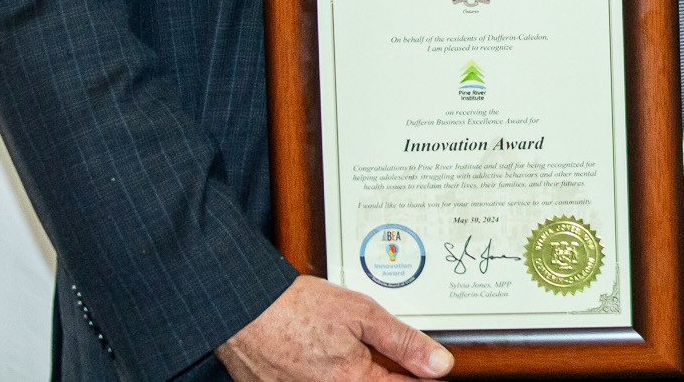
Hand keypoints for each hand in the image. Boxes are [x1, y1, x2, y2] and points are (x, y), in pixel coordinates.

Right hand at [218, 275, 454, 381]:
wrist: (244, 308)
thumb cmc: (296, 308)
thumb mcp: (362, 314)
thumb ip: (403, 342)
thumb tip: (439, 364)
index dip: (420, 378)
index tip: (429, 371)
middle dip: (382, 372)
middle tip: (370, 350)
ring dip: (351, 372)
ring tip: (338, 348)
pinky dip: (324, 374)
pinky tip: (319, 356)